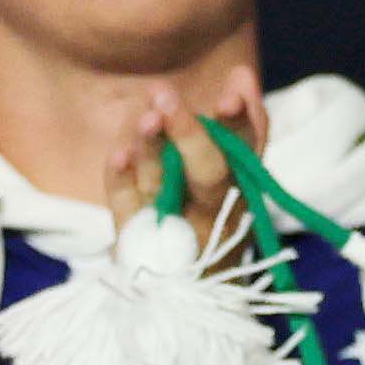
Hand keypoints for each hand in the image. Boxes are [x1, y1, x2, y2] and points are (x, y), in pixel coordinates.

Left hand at [103, 73, 271, 234]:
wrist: (181, 291)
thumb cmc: (211, 221)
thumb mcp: (233, 178)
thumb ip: (240, 127)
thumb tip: (242, 73)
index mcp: (241, 191)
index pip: (245, 151)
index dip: (241, 123)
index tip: (230, 94)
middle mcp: (213, 213)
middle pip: (208, 175)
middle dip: (190, 135)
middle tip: (165, 96)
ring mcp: (174, 230)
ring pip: (165, 190)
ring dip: (154, 151)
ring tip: (145, 117)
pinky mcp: (138, 242)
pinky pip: (128, 211)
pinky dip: (122, 181)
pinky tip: (118, 153)